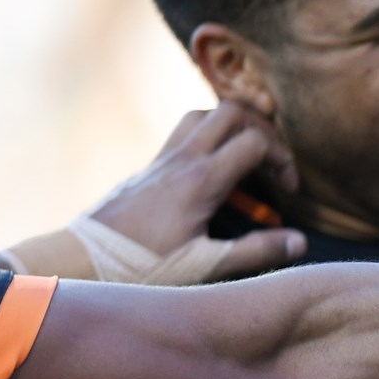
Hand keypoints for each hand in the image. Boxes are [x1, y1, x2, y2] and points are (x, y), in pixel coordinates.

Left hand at [86, 102, 305, 280]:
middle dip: (263, 130)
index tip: (287, 191)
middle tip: (273, 165)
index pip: (255, 140)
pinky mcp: (148, 169)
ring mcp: (161, 160)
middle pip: (232, 111)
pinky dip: (207, 141)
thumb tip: (299, 242)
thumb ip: (256, 252)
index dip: (282, 159)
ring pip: (203, 115)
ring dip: (231, 128)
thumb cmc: (141, 267)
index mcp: (201, 179)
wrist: (79, 259)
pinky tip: (211, 177)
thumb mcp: (205, 267)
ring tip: (245, 160)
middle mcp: (181, 159)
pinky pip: (182, 135)